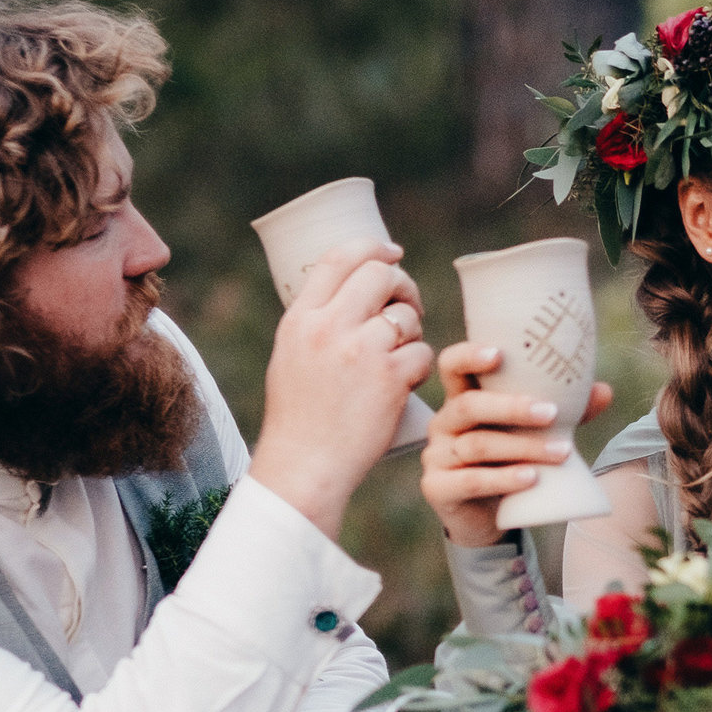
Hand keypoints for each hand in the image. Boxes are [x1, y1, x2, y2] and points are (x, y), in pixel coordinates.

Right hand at [249, 242, 433, 540]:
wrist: (306, 465)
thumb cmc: (299, 418)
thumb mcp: (290, 357)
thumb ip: (317, 323)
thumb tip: (351, 293)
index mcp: (300, 318)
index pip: (338, 257)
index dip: (372, 246)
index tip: (394, 251)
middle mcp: (329, 327)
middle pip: (381, 275)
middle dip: (403, 286)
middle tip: (408, 308)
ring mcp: (361, 351)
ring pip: (405, 316)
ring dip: (412, 332)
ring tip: (398, 357)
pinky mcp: (390, 378)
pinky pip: (421, 352)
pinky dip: (418, 366)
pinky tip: (404, 384)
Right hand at [420, 341, 615, 546]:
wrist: (487, 518)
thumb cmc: (511, 462)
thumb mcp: (535, 434)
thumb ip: (565, 412)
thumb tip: (604, 391)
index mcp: (463, 400)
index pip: (452, 366)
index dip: (469, 356)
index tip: (499, 354)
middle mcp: (445, 423)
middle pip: (469, 406)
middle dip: (511, 407)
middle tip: (551, 413)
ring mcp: (438, 456)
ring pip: (478, 445)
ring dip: (523, 448)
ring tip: (561, 452)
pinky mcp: (438, 489)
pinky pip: (471, 481)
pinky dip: (504, 478)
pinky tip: (531, 478)